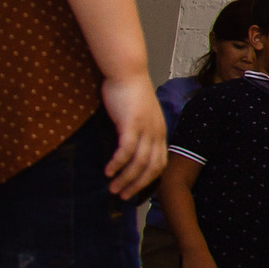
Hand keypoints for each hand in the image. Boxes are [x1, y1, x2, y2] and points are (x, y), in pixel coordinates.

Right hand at [100, 74, 168, 197]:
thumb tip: (125, 149)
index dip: (148, 180)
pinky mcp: (132, 123)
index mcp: (160, 132)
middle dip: (137, 186)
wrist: (127, 71)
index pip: (159, 164)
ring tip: (112, 189)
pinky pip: (126, 150)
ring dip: (126, 178)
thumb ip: (135, 132)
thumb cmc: (129, 92)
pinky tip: (108, 171)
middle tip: (121, 196)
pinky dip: (118, 163)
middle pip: (152, 168)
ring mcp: (146, 128)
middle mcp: (156, 133)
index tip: (134, 191)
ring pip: (139, 162)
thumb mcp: (138, 116)